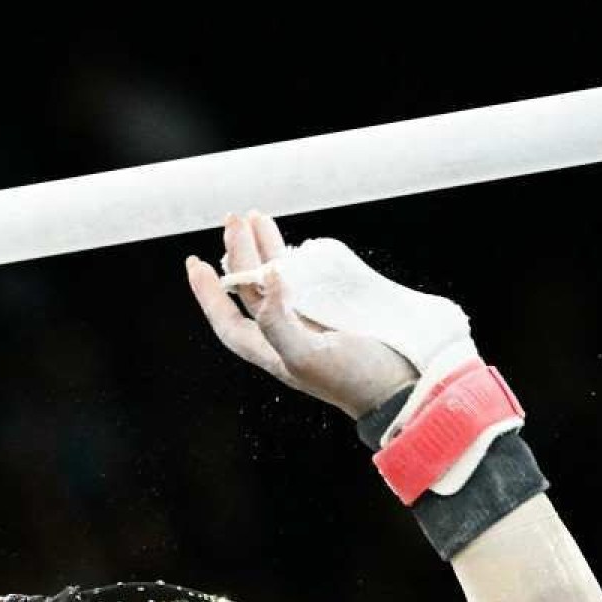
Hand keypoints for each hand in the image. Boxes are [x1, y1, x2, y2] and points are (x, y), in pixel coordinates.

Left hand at [185, 212, 419, 419]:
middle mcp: (284, 333)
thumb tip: (265, 278)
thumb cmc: (354, 380)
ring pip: (276, 278)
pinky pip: (306, 278)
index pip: (227, 318)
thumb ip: (278, 324)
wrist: (405, 385)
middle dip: (239, 254)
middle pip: (250, 289)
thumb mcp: (307, 358)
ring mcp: (310, 319)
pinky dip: (295, 257)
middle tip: (234, 219)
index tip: (195, 263)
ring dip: (264, 248)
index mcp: (270, 350)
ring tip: (256, 216)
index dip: (208, 294)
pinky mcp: (336, 308)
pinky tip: (291, 241)